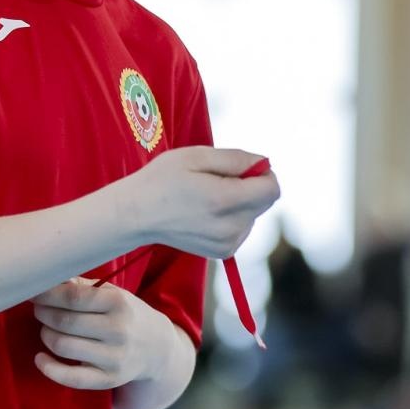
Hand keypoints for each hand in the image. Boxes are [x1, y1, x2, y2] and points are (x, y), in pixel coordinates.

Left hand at [30, 278, 169, 390]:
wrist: (157, 347)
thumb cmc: (126, 314)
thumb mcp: (112, 293)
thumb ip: (81, 287)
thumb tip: (48, 281)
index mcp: (119, 303)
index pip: (73, 297)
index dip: (47, 296)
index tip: (33, 293)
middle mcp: (119, 330)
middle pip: (65, 322)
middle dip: (43, 314)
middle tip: (38, 310)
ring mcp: (114, 357)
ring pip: (64, 346)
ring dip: (46, 335)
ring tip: (47, 329)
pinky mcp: (108, 379)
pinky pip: (71, 378)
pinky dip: (49, 368)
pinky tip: (40, 358)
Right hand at [118, 146, 279, 257]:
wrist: (137, 215)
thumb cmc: (163, 179)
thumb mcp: (196, 156)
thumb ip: (236, 159)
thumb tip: (264, 164)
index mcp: (225, 201)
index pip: (272, 189)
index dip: (263, 173)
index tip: (243, 167)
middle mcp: (231, 227)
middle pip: (264, 201)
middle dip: (250, 186)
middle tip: (217, 180)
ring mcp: (228, 243)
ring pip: (253, 214)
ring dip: (240, 202)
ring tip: (207, 196)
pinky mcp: (224, 252)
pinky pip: (242, 227)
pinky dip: (231, 216)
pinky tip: (206, 211)